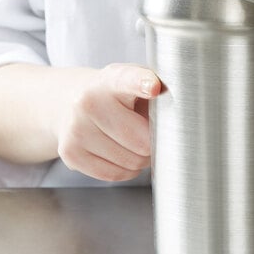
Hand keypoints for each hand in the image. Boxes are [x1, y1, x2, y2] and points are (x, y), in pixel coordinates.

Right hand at [56, 63, 161, 181]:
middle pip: (141, 140)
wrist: (70, 102)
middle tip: (152, 133)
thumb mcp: (138, 80)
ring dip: (141, 158)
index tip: (154, 87)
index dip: (142, 83)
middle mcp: (89, 101)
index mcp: (113, 78)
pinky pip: (114, 174)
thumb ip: (160, 90)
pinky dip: (126, 170)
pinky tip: (121, 152)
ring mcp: (76, 129)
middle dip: (154, 143)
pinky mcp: (70, 153)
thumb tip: (183, 117)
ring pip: (130, 161)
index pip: (128, 80)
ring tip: (134, 140)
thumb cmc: (118, 94)